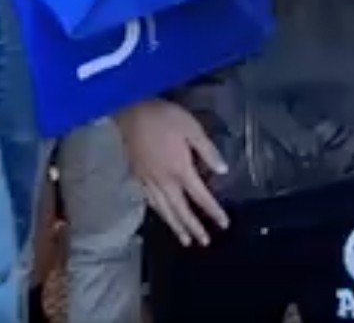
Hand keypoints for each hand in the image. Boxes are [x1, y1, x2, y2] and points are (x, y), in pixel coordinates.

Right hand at [116, 99, 230, 247]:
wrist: (130, 112)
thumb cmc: (164, 117)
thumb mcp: (192, 128)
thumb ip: (208, 151)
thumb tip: (223, 171)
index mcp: (180, 169)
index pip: (200, 196)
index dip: (213, 211)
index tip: (224, 224)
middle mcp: (164, 181)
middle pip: (181, 210)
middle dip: (193, 227)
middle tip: (204, 242)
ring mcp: (148, 181)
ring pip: (164, 210)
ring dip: (176, 226)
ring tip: (185, 240)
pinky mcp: (137, 177)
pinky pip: (150, 202)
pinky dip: (159, 213)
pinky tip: (162, 216)